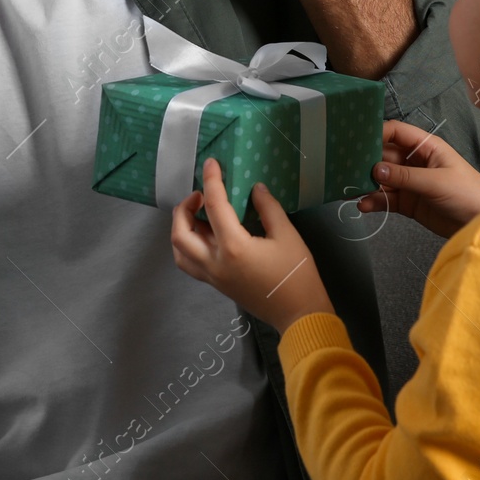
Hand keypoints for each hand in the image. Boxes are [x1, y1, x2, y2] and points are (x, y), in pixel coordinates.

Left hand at [171, 157, 334, 333]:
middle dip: (184, 208)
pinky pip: (190, 263)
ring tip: (198, 214)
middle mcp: (215, 263)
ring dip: (181, 228)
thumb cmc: (297, 275)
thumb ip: (268, 208)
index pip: (214, 206)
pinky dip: (189, 245)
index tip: (211, 163)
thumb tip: (255, 189)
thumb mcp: (287, 235)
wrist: (299, 315)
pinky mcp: (217, 285)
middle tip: (200, 195)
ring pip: (180, 251)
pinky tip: (205, 234)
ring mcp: (213, 277)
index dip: (211, 181)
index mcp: (233, 247)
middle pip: (180, 233)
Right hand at [358, 120, 479, 236]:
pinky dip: (374, 202)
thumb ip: (405, 176)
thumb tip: (376, 170)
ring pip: (382, 179)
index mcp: (426, 147)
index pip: (396, 132)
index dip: (377, 133)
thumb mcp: (436, 181)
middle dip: (365, 161)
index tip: (356, 139)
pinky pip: (386, 199)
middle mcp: (415, 161)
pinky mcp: (409, 203)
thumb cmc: (468, 193)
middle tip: (344, 167)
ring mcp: (411, 183)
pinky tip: (363, 205)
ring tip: (349, 189)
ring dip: (366, 184)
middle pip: (384, 156)